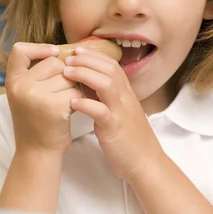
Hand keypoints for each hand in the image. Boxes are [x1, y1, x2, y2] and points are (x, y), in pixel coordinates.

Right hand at [6, 43, 82, 154]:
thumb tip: (61, 51)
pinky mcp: (55, 107)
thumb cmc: (35, 121)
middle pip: (54, 62)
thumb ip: (35, 74)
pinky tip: (69, 112)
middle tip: (59, 93)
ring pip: (68, 77)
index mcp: (12, 81)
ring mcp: (37, 96)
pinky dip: (78, 101)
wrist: (37, 151)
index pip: (19, 50)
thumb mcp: (25, 94)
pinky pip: (76, 92)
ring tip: (63, 103)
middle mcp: (21, 86)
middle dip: (64, 75)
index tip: (53, 53)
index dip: (38, 48)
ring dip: (72, 88)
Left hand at [63, 48, 162, 181]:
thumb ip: (105, 97)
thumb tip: (86, 82)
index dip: (95, 56)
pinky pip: (100, 111)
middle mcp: (126, 99)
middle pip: (109, 69)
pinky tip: (72, 101)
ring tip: (66, 72)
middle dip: (87, 60)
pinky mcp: (115, 128)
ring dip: (84, 75)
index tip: (77, 50)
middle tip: (68, 58)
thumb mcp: (119, 112)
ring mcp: (121, 112)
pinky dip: (86, 104)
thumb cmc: (129, 139)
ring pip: (106, 84)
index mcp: (126, 94)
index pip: (113, 66)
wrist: (146, 162)